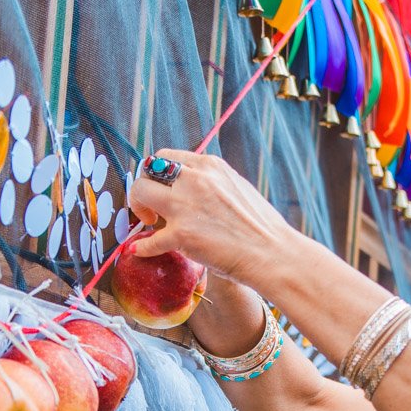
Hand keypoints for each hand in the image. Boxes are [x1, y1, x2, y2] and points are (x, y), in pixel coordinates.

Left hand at [127, 149, 299, 287]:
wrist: (273, 253)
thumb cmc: (262, 227)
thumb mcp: (236, 188)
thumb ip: (212, 183)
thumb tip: (191, 189)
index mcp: (210, 165)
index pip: (165, 156)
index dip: (156, 174)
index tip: (160, 189)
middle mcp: (195, 179)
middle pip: (147, 169)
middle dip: (143, 187)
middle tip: (151, 208)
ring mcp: (186, 206)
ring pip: (140, 192)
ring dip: (137, 207)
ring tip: (148, 223)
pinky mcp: (182, 235)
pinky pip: (148, 240)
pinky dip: (142, 247)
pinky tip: (141, 251)